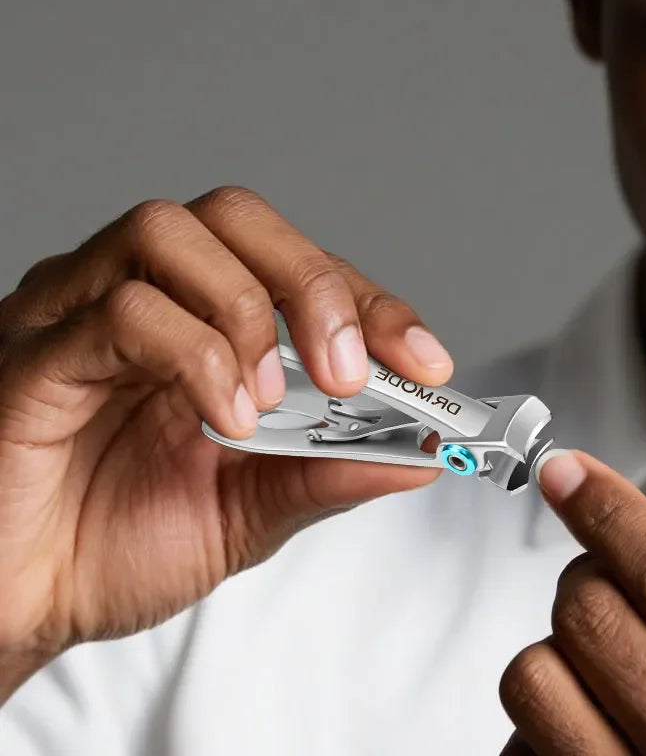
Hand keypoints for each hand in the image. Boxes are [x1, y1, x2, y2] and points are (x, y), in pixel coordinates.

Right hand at [0, 186, 452, 701]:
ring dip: (245, 310)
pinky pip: (118, 310)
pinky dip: (193, 354)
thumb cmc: (116, 545)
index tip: (426, 359)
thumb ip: (326, 473)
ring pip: (171, 233)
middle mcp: (145, 299)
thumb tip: (419, 454)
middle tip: (349, 371)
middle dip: (313, 283)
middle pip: (235, 217)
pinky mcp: (33, 353)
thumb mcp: (250, 512)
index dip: (370, 301)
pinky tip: (221, 417)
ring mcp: (80, 312)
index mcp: (202, 323)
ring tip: (266, 402)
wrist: (21, 607)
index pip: (295, 265)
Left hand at [499, 452, 645, 754]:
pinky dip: (547, 716)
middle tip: (614, 586)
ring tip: (609, 668)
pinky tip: (597, 722)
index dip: (608, 510)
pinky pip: (521, 744)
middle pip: (590, 614)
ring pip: (536, 678)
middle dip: (589, 576)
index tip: (565, 472)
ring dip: (561, 652)